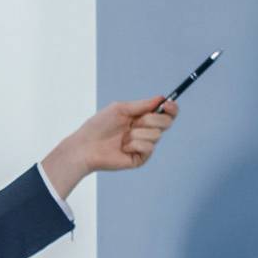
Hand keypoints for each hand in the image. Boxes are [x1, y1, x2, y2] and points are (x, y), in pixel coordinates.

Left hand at [41, 97, 177, 198]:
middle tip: (134, 122)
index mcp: (142, 118)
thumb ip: (142, 105)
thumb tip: (161, 98)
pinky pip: (148, 147)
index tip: (168, 104)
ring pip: (156, 135)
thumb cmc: (99, 125)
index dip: (171, 108)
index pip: (165, 113)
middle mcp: (145, 131)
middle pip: (166, 122)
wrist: (86, 146)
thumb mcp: (121, 109)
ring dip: (137, 133)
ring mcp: (144, 146)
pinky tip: (123, 147)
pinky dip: (134, 144)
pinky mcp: (141, 158)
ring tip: (122, 137)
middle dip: (152, 119)